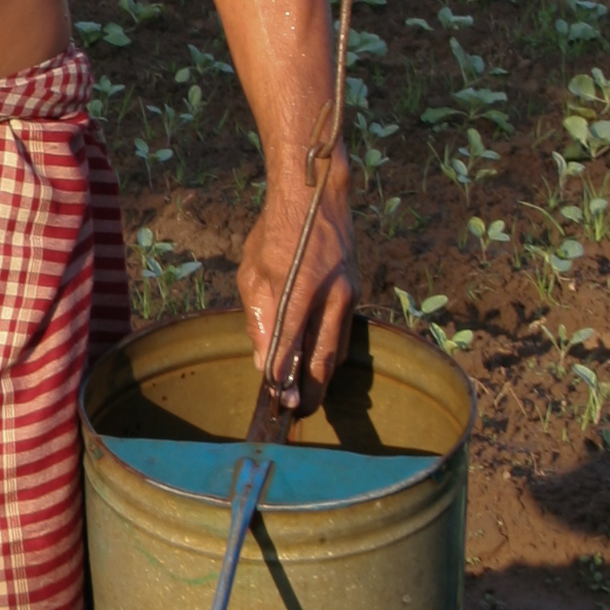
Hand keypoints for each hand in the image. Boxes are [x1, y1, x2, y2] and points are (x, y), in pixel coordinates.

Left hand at [237, 155, 355, 413]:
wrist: (316, 197)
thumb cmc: (275, 234)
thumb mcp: (253, 273)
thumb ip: (258, 318)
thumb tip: (263, 360)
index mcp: (301, 289)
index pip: (290, 345)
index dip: (282, 376)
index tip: (276, 399)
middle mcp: (331, 296)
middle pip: (324, 357)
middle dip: (312, 391)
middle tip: (299, 413)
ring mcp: (348, 295)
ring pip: (338, 349)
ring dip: (324, 377)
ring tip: (308, 398)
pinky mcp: (355, 292)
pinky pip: (344, 333)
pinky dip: (332, 354)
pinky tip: (320, 367)